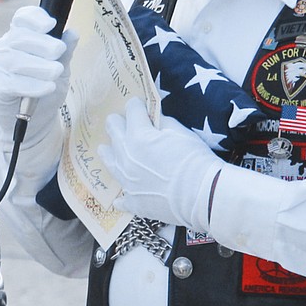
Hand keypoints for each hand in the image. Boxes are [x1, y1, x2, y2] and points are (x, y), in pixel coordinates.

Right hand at [0, 5, 75, 147]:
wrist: (35, 121)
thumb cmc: (45, 90)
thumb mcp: (61, 69)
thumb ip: (65, 52)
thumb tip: (72, 34)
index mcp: (20, 37)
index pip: (22, 18)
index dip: (35, 18)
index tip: (51, 24)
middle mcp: (5, 48)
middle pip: (20, 37)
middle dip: (43, 44)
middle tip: (59, 53)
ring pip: (16, 60)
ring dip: (40, 66)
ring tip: (56, 73)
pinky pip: (13, 83)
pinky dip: (33, 86)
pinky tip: (47, 87)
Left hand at [99, 98, 220, 229]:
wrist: (201, 195)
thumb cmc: (194, 160)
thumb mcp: (181, 132)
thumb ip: (163, 122)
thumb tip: (154, 117)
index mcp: (138, 135)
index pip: (132, 111)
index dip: (136, 105)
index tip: (138, 104)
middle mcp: (126, 156)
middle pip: (113, 132)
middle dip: (117, 123)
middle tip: (120, 121)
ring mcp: (127, 180)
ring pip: (109, 162)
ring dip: (108, 152)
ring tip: (104, 149)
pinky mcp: (134, 201)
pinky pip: (122, 199)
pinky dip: (122, 197)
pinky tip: (119, 199)